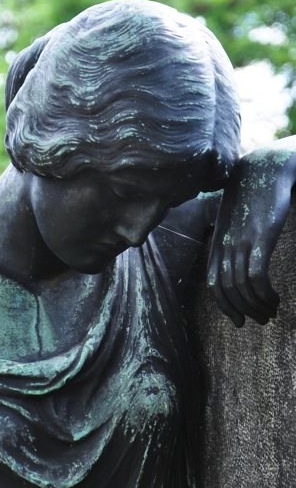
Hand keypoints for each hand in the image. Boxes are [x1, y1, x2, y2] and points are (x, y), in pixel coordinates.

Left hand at [207, 140, 295, 326]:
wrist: (266, 166)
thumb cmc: (254, 191)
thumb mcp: (236, 215)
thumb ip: (233, 235)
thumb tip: (236, 257)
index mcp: (219, 239)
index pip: (213, 282)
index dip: (225, 306)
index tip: (239, 321)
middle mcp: (226, 242)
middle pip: (227, 289)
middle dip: (244, 311)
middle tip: (262, 319)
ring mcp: (241, 240)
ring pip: (241, 287)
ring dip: (257, 306)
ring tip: (272, 311)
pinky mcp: (260, 236)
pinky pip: (256, 276)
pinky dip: (264, 294)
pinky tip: (275, 299)